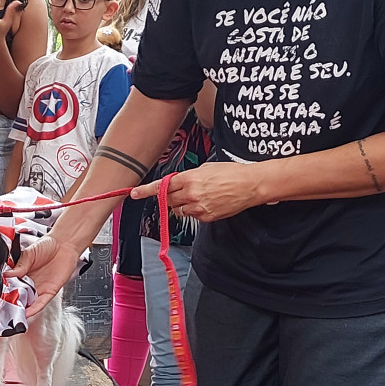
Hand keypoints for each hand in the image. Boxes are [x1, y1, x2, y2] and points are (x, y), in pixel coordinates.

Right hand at [4, 232, 84, 317]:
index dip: (3, 290)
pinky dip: (34, 309)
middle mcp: (29, 282)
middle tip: (1, 307)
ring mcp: (38, 288)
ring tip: (11, 314)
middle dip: (10, 302)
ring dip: (21, 309)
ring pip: (28, 302)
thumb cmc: (47, 245)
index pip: (10, 284)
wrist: (65, 244)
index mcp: (21, 273)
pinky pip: (40, 303)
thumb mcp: (29, 253)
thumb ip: (20, 265)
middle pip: (17, 296)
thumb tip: (7, 274)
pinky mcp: (49, 292)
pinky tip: (27, 313)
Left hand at [131, 162, 260, 223]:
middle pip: (168, 200)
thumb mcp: (206, 168)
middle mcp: (191, 194)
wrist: (250, 185)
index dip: (146, 191)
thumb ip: (187, 177)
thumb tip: (176, 183)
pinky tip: (207, 202)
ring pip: (178, 210)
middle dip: (170, 197)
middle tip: (180, 192)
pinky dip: (194, 210)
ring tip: (199, 196)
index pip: (162, 186)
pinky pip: (191, 215)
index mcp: (189, 178)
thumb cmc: (231, 173)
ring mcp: (198, 208)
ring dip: (182, 204)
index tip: (134, 194)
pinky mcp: (205, 217)